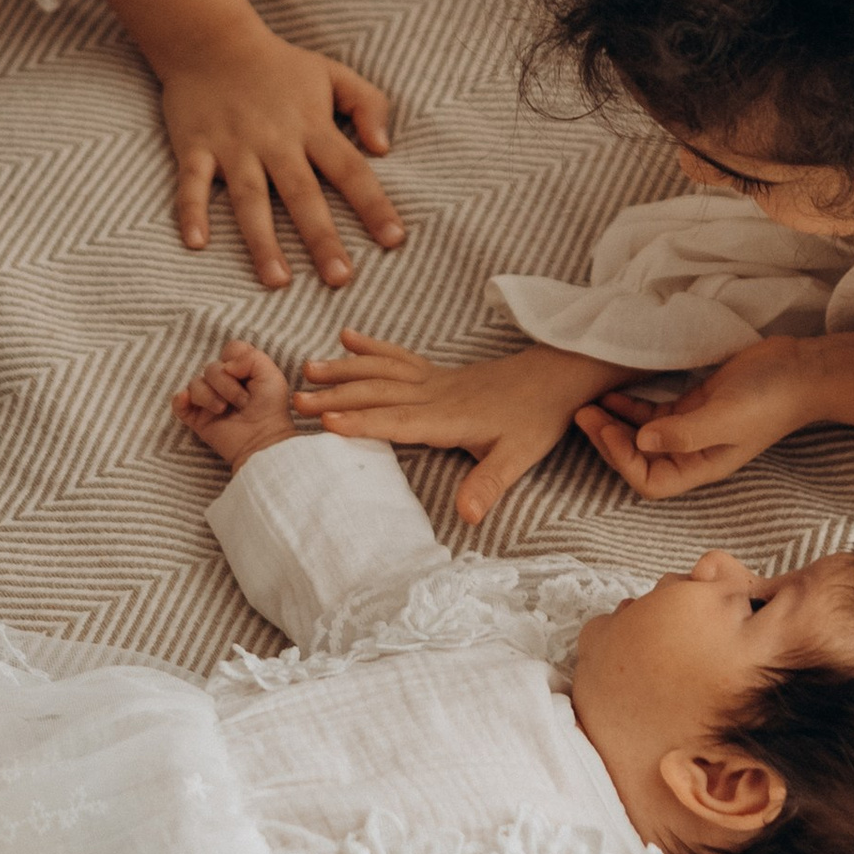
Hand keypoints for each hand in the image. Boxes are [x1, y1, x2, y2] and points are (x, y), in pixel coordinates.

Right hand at [92, 0, 401, 292]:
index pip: (351, 170)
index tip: (394, 240)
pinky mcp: (195, 147)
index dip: (374, 205)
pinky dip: (191, 211)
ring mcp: (232, 146)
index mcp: (311, 125)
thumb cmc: (279, 65)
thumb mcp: (332, 72)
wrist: (211, 40)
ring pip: (250, 198)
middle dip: (321, 238)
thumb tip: (383, 147)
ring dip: (262, 240)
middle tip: (339, 279)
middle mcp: (274, 141)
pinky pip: (191, 183)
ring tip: (277, 280)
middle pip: (302, 195)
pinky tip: (197, 243)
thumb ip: (368, 104)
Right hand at [174, 339, 297, 468]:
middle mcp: (224, 383)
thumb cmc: (270, 409)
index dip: (236, 360)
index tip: (246, 377)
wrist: (262, 440)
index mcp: (241, 371)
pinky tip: (188, 402)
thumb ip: (251, 357)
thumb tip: (225, 365)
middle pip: (211, 367)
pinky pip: (178, 401)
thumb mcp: (271, 375)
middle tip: (242, 402)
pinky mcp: (197, 417)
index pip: (229, 350)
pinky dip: (180, 400)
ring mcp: (209, 400)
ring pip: (195, 383)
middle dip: (226, 385)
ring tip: (222, 410)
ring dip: (209, 396)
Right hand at [295, 331, 618, 524]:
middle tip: (296, 400)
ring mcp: (434, 379)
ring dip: (344, 369)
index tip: (326, 421)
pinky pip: (398, 356)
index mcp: (448, 417)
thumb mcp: (518, 457)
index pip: (397, 420)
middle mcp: (435, 393)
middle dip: (336, 396)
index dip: (362, 421)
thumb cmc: (536, 419)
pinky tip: (347, 337)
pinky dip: (371, 346)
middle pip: (377, 393)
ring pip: (381, 370)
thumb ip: (488, 484)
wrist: (557, 377)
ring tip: (307, 369)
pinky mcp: (438, 372)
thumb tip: (467, 516)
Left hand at [572, 331, 853, 501]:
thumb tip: (640, 443)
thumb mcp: (725, 417)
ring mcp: (692, 430)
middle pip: (638, 460)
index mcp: (700, 466)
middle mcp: (692, 454)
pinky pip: (653, 413)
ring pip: (642, 436)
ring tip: (590, 401)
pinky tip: (614, 390)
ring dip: (615, 423)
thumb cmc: (768, 397)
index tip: (603, 428)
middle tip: (583, 412)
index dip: (620, 460)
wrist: (800, 370)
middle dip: (608, 440)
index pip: (648, 480)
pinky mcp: (694, 406)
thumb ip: (683, 433)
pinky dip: (631, 406)